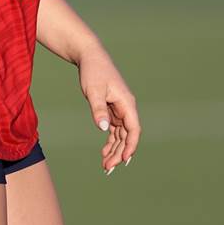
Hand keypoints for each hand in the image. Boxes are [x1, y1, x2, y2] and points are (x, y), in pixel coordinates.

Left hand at [77, 41, 140, 174]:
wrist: (89, 56)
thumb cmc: (93, 71)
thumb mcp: (93, 90)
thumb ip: (98, 109)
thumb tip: (104, 129)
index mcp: (126, 102)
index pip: (134, 129)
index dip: (131, 145)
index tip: (124, 160)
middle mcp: (126, 107)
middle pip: (127, 135)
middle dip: (120, 153)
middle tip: (108, 168)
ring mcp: (119, 109)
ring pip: (121, 135)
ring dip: (115, 150)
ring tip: (105, 165)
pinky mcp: (112, 109)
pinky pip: (114, 130)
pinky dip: (110, 141)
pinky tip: (104, 153)